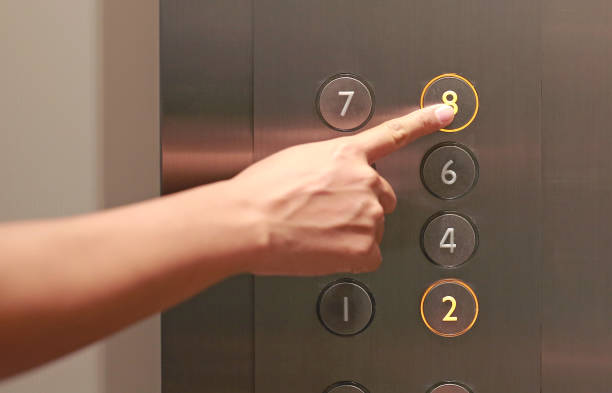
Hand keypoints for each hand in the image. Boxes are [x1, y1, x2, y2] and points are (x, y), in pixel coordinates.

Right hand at [231, 104, 454, 275]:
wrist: (248, 221)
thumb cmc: (261, 192)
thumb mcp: (296, 160)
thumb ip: (328, 166)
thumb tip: (332, 180)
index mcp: (347, 155)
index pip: (393, 134)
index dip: (422, 122)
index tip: (444, 113)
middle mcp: (365, 181)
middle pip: (382, 198)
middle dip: (361, 206)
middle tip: (327, 214)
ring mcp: (367, 214)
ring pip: (371, 228)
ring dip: (351, 232)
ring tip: (315, 232)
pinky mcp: (363, 247)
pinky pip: (368, 256)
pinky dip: (351, 257)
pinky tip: (324, 250)